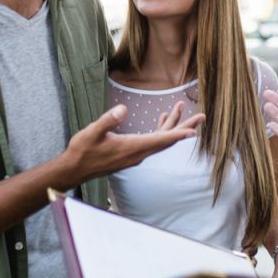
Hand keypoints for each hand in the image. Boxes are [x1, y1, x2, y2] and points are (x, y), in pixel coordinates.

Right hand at [64, 102, 203, 182]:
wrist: (74, 169)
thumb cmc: (82, 151)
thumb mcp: (92, 132)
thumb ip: (108, 120)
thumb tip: (123, 108)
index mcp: (132, 147)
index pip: (160, 140)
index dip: (178, 134)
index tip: (194, 131)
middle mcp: (138, 153)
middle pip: (166, 140)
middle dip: (184, 127)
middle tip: (202, 117)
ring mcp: (135, 155)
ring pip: (160, 140)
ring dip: (172, 125)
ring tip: (181, 108)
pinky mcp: (131, 154)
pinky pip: (152, 141)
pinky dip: (160, 130)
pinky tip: (161, 118)